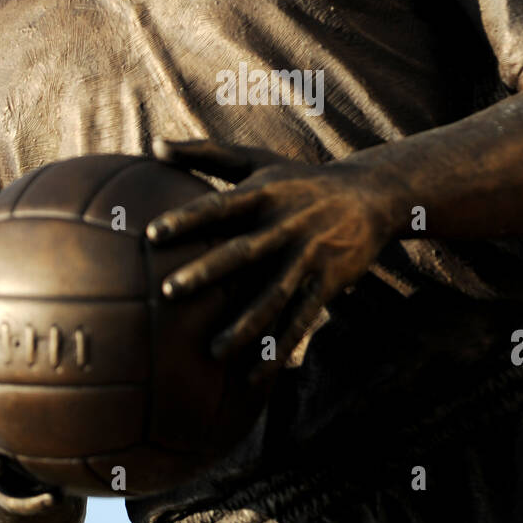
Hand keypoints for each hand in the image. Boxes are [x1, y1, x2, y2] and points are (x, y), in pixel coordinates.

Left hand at [146, 137, 397, 366]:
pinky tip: (254, 377)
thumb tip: (153, 145)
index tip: (152, 234)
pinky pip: (301, 319)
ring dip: (245, 324)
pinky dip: (280, 347)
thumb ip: (205, 154)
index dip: (187, 219)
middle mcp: (286, 224)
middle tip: (169, 292)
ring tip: (214, 352)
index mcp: (263, 193)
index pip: (220, 205)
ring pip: (274, 295)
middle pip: (244, 251)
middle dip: (208, 272)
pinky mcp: (327, 282)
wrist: (370, 196)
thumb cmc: (299, 179)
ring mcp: (309, 256)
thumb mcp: (258, 159)